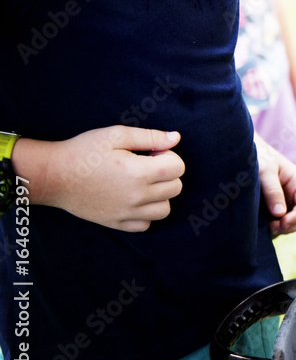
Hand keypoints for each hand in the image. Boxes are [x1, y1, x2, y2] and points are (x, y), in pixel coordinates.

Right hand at [13, 126, 184, 231]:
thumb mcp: (116, 134)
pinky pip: (146, 225)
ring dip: (160, 195)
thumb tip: (176, 138)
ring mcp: (126, 213)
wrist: (53, 176)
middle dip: (167, 174)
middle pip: (175, 188)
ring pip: (164, 209)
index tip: (151, 153)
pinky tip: (133, 199)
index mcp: (138, 173)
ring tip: (142, 183)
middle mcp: (136, 197)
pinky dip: (145, 213)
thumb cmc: (84, 151)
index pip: (178, 167)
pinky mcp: (116, 223)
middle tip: (146, 165)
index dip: (168, 155)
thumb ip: (150, 137)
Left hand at [255, 134, 295, 236]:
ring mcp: (286, 204)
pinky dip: (273, 229)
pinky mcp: (274, 210)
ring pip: (292, 224)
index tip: (282, 222)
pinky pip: (279, 225)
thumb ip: (272, 191)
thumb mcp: (264, 171)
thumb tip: (280, 214)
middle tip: (271, 227)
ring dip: (281, 229)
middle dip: (290, 226)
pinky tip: (260, 226)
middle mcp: (295, 195)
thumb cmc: (257, 157)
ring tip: (264, 226)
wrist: (243, 155)